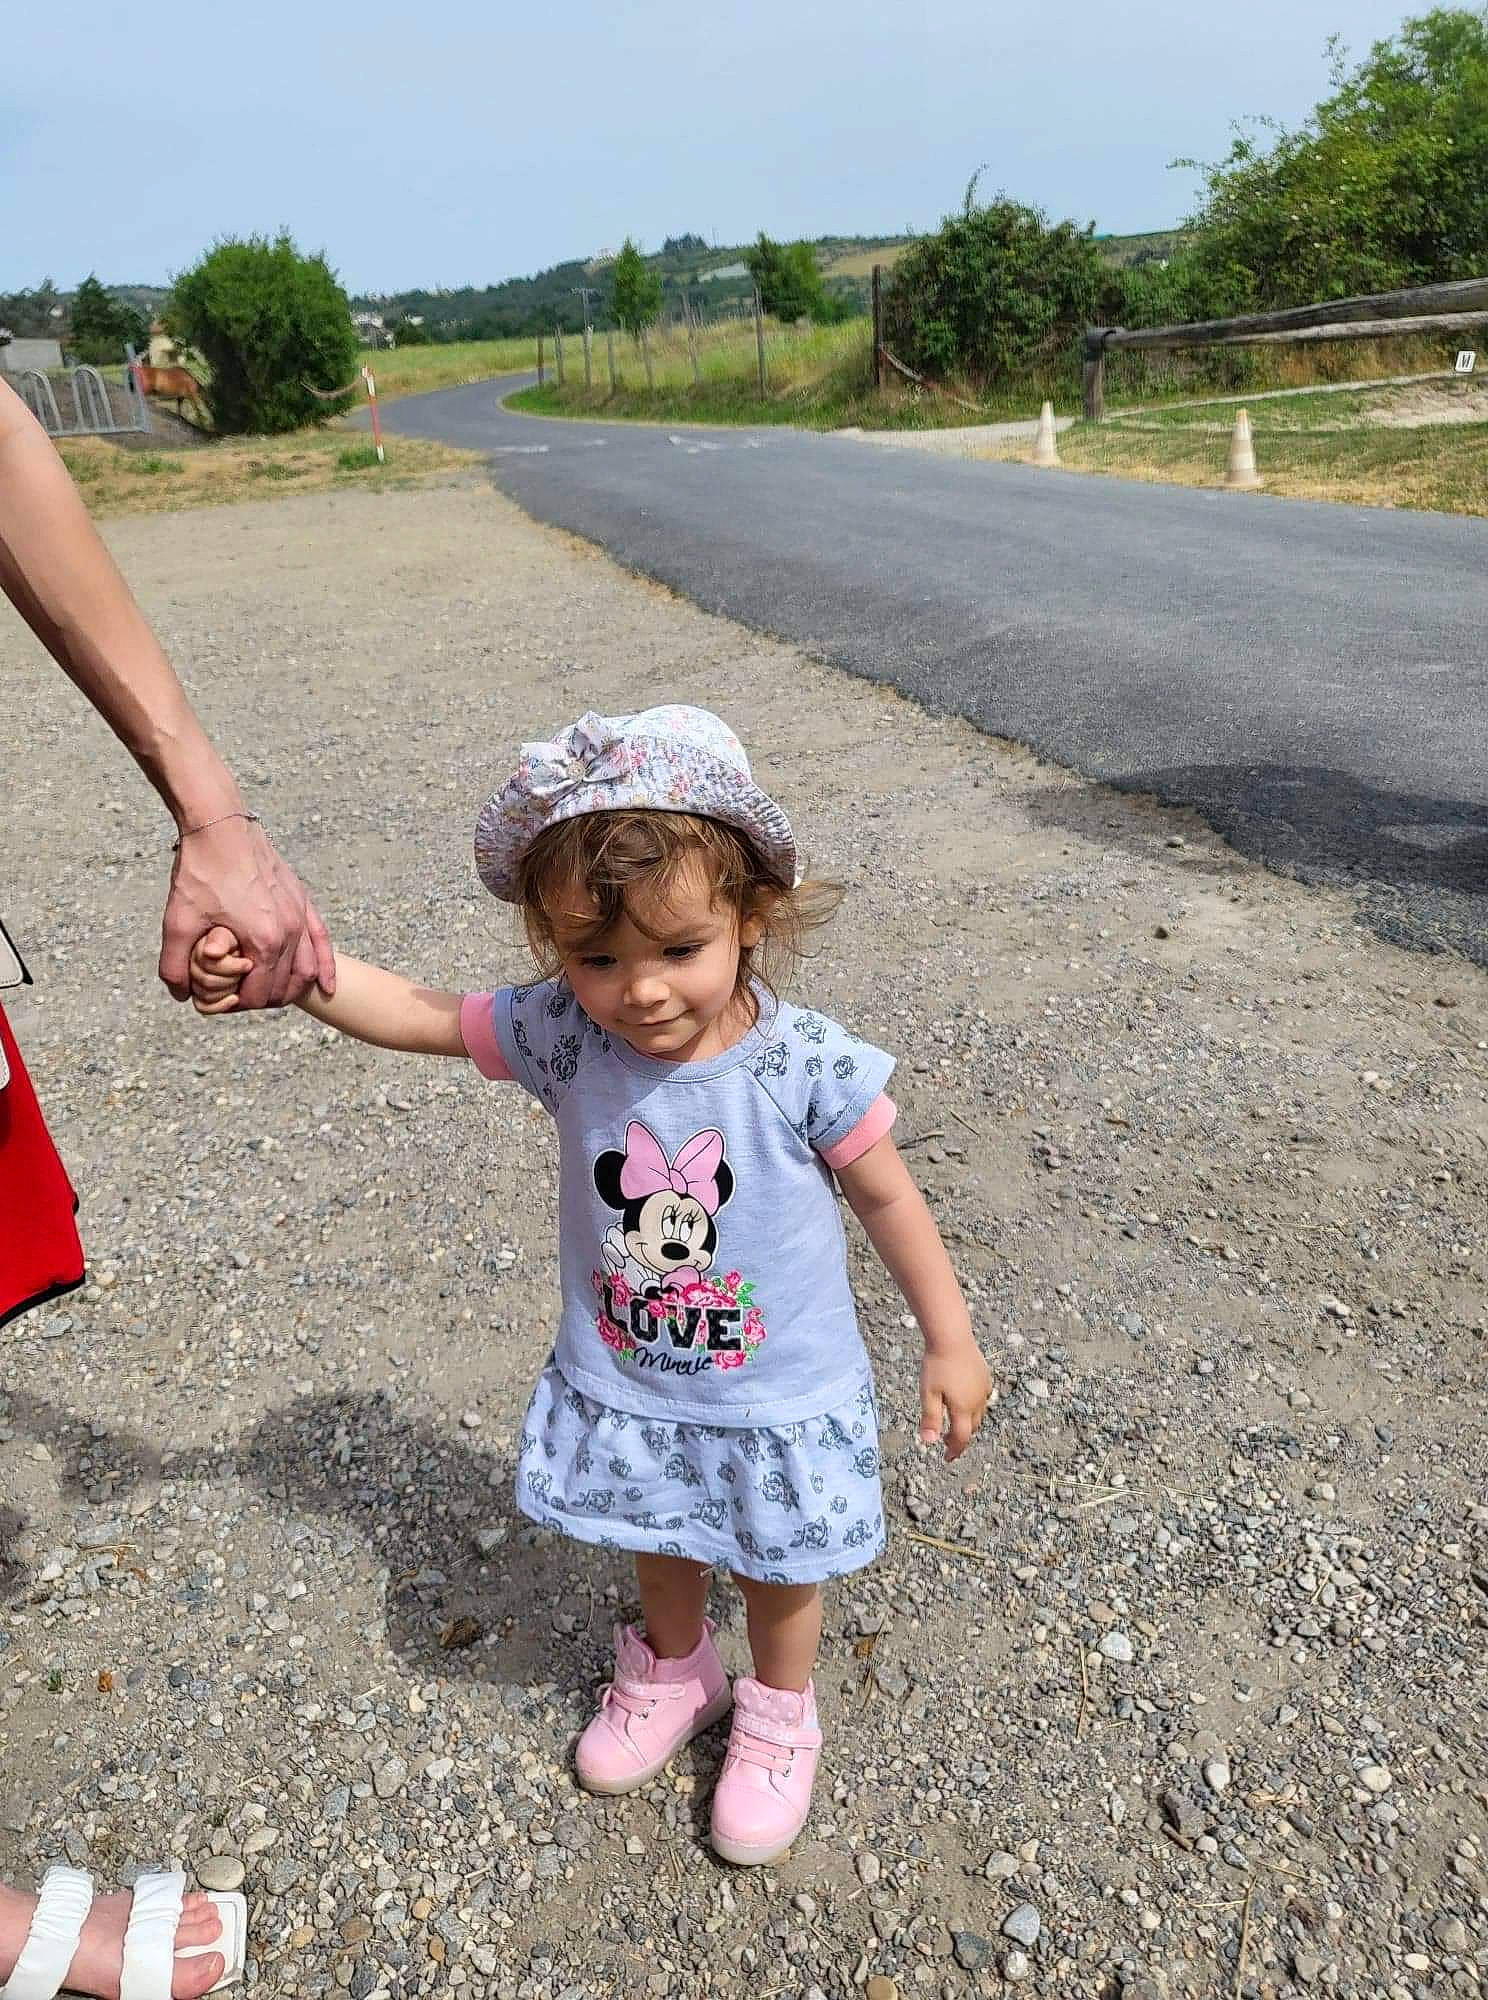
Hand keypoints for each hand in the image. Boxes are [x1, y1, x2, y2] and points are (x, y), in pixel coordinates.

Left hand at [159, 814, 334, 1010]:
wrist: (220, 827)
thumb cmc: (199, 873)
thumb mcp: (177, 923)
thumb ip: (174, 966)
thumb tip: (180, 996)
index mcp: (263, 942)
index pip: (259, 995)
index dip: (238, 1004)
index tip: (221, 1000)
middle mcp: (290, 932)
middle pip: (285, 986)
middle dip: (263, 999)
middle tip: (239, 997)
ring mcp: (300, 915)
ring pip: (308, 969)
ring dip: (294, 989)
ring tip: (273, 994)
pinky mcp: (302, 901)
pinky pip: (323, 942)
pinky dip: (326, 968)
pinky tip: (327, 985)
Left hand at [919, 1339, 994, 1460]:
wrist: (952, 1337)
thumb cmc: (937, 1364)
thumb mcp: (928, 1394)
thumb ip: (930, 1419)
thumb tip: (929, 1442)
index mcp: (963, 1408)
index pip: (961, 1438)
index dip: (954, 1450)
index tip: (946, 1458)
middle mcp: (977, 1401)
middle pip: (971, 1427)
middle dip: (960, 1437)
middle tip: (946, 1439)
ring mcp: (983, 1389)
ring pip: (979, 1414)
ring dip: (968, 1423)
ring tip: (954, 1422)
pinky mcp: (985, 1377)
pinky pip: (983, 1399)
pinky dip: (975, 1407)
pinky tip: (965, 1401)